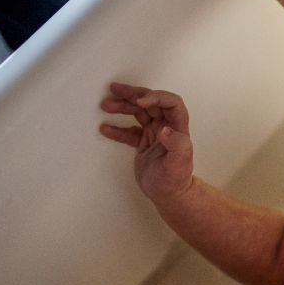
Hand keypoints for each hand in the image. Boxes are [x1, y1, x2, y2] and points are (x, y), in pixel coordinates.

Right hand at [99, 83, 194, 202]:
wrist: (169, 194)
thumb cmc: (176, 180)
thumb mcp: (179, 164)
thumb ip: (176, 145)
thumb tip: (165, 130)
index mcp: (178, 127)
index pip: (171, 103)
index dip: (157, 97)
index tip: (140, 101)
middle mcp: (167, 126)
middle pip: (151, 103)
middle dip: (134, 95)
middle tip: (115, 89)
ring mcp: (154, 133)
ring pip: (139, 113)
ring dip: (123, 107)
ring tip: (105, 104)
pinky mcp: (144, 143)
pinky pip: (129, 131)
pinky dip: (117, 129)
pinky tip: (104, 128)